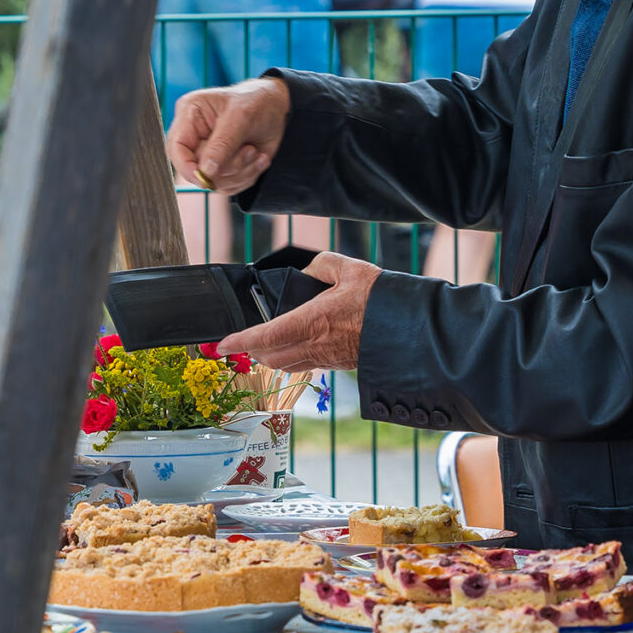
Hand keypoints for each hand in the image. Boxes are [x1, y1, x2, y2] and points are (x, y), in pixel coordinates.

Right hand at [165, 77, 291, 198]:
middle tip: (250, 151)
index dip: (187, 167)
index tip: (207, 177)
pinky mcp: (223, 166)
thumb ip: (221, 146)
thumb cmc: (256, 102)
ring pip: (214, 182)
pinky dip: (248, 177)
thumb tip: (205, 173)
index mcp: (190, 114)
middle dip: (228, 167)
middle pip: (196, 169)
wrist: (278, 108)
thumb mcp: (241, 118)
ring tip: (257, 153)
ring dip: (241, 173)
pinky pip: (229, 186)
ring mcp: (208, 154)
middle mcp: (195, 136)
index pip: (175, 148)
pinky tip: (259, 159)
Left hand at [215, 251, 378, 371]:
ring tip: (265, 343)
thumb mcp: (348, 268)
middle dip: (252, 350)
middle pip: (270, 357)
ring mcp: (327, 358)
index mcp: (312, 321)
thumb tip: (306, 273)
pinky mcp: (338, 364)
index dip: (239, 342)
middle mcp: (315, 345)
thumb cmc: (380, 298)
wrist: (410, 328)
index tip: (222, 345)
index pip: (265, 337)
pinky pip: (305, 366)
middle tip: (243, 339)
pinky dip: (292, 359)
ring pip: (286, 366)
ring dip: (271, 357)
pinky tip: (298, 344)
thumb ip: (320, 265)